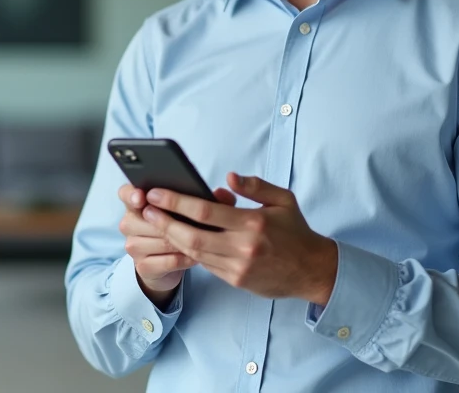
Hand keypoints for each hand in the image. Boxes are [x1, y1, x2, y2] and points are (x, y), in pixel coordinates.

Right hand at [118, 183, 236, 306]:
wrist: (171, 261)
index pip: (125, 193)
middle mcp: (129, 223)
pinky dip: (182, 259)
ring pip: (158, 241)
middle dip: (171, 221)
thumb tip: (221, 194)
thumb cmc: (182, 226)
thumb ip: (207, 198)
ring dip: (181, 241)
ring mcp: (133, 246)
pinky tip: (195, 257)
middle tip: (194, 222)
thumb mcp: (191, 208)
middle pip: (145, 219)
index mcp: (136, 202)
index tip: (142, 197)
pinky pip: (164, 261)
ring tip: (201, 241)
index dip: (132, 195)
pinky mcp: (142, 267)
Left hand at [142, 173, 337, 305]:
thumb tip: (229, 177)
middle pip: (192, 235)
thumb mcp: (282, 199)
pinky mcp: (236, 280)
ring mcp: (238, 266)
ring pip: (195, 252)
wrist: (312, 270)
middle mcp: (243, 246)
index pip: (205, 211)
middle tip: (146, 209)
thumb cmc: (295, 230)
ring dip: (171, 238)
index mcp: (252, 222)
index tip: (156, 192)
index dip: (176, 201)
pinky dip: (189, 251)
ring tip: (155, 222)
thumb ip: (255, 186)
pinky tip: (177, 238)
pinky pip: (205, 264)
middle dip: (165, 222)